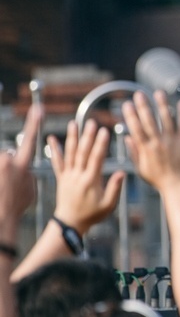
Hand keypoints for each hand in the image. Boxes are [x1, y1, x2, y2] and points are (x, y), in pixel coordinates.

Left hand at [0, 105, 40, 228]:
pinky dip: (1, 178)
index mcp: (22, 165)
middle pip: (5, 157)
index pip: (31, 138)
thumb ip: (26, 175)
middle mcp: (6, 161)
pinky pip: (0, 168)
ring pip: (0, 163)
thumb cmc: (14, 209)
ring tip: (3, 188)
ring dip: (2, 173)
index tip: (38, 108)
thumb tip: (22, 170)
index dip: (35, 122)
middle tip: (6, 184)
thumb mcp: (29, 191)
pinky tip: (2, 186)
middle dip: (6, 167)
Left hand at [47, 120, 124, 232]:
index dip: (100, 144)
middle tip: (91, 122)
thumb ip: (115, 188)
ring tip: (74, 123)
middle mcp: (78, 175)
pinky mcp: (61, 178)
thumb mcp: (109, 205)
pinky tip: (51, 138)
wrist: (70, 223)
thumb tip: (123, 172)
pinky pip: (57, 162)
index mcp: (91, 181)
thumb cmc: (92, 215)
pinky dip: (54, 149)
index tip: (104, 131)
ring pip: (70, 154)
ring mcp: (68, 176)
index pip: (96, 158)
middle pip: (83, 152)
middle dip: (87, 136)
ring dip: (72, 137)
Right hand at [122, 91, 179, 193]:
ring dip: (162, 105)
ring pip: (167, 120)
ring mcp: (173, 142)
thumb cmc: (160, 179)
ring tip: (158, 93)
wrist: (179, 186)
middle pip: (149, 121)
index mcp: (146, 150)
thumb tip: (127, 137)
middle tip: (139, 94)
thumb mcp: (141, 168)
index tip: (127, 104)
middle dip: (143, 106)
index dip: (131, 116)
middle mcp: (158, 144)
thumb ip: (134, 152)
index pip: (136, 129)